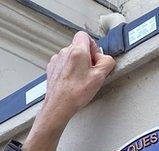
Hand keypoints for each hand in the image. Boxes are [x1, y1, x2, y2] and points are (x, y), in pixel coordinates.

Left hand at [23, 31, 115, 150]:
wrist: (58, 107)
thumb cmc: (75, 94)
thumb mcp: (100, 76)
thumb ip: (107, 61)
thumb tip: (106, 59)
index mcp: (76, 51)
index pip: (85, 35)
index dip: (93, 45)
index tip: (95, 58)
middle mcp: (64, 53)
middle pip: (78, 46)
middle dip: (87, 56)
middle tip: (90, 71)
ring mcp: (56, 61)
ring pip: (71, 56)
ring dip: (77, 64)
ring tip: (81, 79)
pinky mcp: (52, 70)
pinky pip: (64, 65)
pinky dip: (69, 70)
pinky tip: (72, 82)